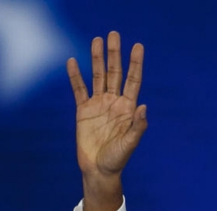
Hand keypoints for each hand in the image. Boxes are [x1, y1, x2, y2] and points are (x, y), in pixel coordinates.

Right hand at [67, 32, 147, 210]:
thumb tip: (143, 106)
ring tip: (96, 40)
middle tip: (113, 34)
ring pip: (98, 76)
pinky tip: (73, 61)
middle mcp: (114, 102)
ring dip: (97, 59)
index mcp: (128, 108)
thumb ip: (137, 126)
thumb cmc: (117, 159)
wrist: (98, 170)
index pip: (133, 80)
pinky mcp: (83, 111)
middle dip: (114, 54)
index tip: (137, 46)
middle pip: (115, 73)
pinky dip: (75, 76)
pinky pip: (79, 89)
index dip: (135, 63)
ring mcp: (98, 105)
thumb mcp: (130, 144)